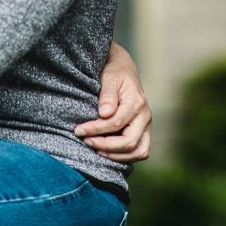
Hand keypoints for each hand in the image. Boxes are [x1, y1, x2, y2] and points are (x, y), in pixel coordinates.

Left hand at [76, 43, 151, 161]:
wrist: (125, 69)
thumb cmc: (115, 72)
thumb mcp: (109, 78)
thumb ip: (107, 95)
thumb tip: (104, 113)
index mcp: (136, 103)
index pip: (116, 123)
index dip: (96, 130)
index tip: (79, 130)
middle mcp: (145, 116)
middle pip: (129, 141)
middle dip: (105, 145)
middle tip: (86, 141)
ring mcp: (146, 125)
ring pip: (138, 151)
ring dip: (116, 155)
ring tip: (96, 149)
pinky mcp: (144, 131)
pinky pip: (139, 151)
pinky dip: (124, 156)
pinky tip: (106, 151)